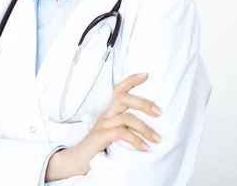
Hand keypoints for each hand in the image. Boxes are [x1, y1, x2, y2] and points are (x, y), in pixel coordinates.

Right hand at [46, 73, 161, 180]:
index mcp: (110, 112)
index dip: (131, 81)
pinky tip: (144, 148)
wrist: (77, 161)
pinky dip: (135, 140)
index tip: (145, 75)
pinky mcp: (100, 136)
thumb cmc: (99, 148)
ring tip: (157, 138)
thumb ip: (126, 128)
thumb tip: (153, 128)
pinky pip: (121, 133)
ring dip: (145, 128)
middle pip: (124, 99)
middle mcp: (106, 115)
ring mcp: (102, 125)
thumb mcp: (114, 134)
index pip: (119, 90)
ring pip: (126, 117)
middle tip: (159, 112)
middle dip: (144, 103)